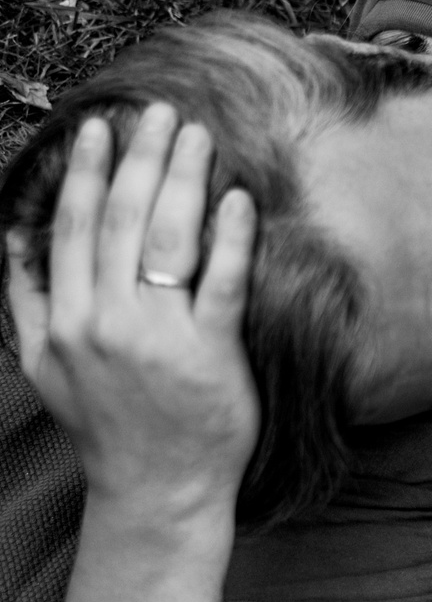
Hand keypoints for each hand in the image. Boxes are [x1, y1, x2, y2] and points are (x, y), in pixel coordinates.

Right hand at [6, 106, 258, 511]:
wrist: (155, 489)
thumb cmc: (107, 423)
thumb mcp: (44, 365)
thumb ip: (26, 300)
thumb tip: (13, 237)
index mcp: (64, 320)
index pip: (72, 228)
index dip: (85, 171)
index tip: (100, 127)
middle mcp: (103, 323)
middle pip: (118, 221)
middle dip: (139, 159)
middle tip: (160, 112)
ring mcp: (156, 338)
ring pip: (164, 241)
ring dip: (181, 181)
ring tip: (198, 137)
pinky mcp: (209, 356)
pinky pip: (220, 284)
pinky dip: (228, 238)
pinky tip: (238, 199)